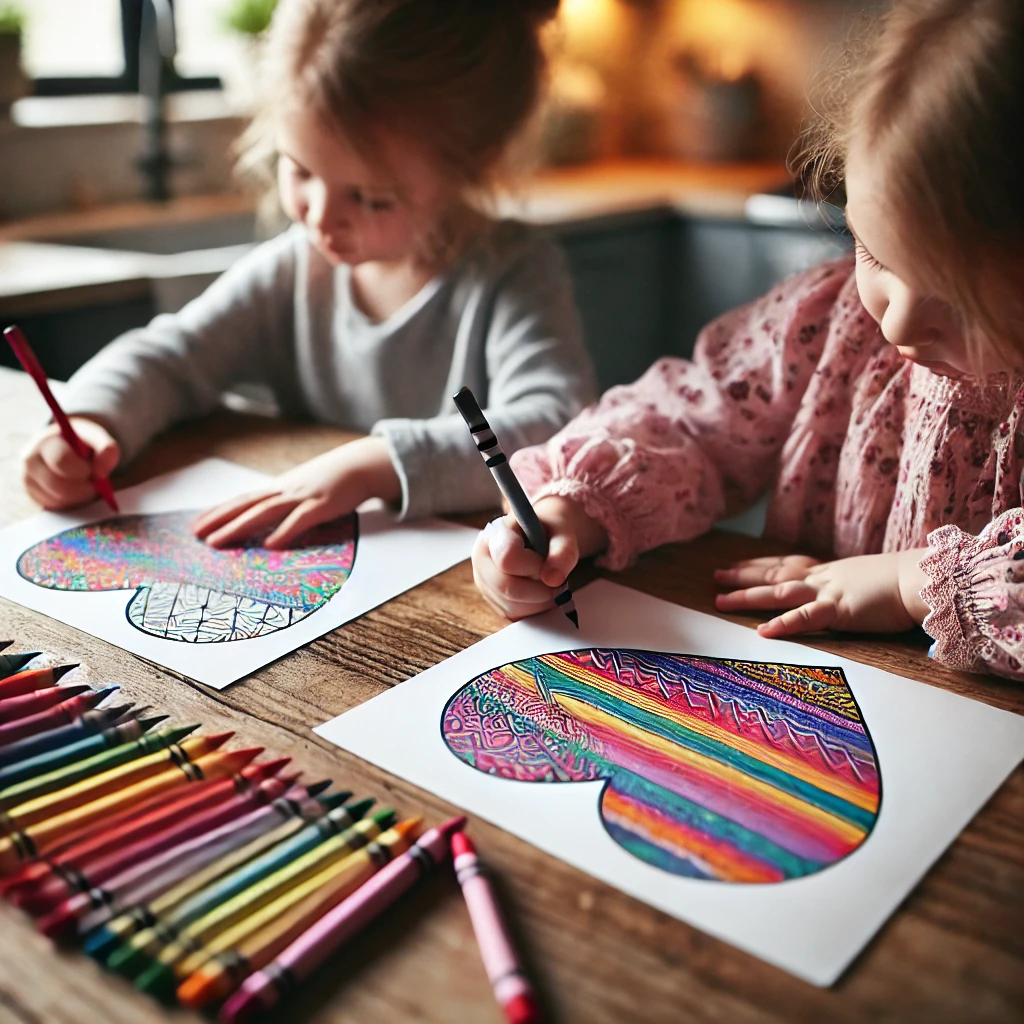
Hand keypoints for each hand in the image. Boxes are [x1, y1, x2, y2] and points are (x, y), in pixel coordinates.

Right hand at [22, 417, 120, 509]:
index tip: (92, 470)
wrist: (67, 448)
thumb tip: (101, 472)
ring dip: (77, 497)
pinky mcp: (31, 496)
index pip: (60, 460)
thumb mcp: (98, 438)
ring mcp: (27, 479)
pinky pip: (53, 508)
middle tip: (93, 483)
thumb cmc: (83, 444)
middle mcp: (30, 460)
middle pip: (56, 484)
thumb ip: (107, 449)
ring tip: (83, 484)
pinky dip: (69, 504)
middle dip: (82, 488)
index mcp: (46, 441)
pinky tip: (74, 492)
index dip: (82, 470)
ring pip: (56, 499)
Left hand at [193, 437, 400, 548]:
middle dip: (220, 520)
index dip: (219, 511)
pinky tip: (269, 545)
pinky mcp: (322, 505)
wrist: (362, 464)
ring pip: (264, 512)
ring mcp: (302, 497)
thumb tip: (268, 519)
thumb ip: (288, 501)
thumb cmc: (335, 478)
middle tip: (196, 536)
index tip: (197, 524)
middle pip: (247, 505)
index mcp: (281, 488)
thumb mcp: (305, 487)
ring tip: (218, 542)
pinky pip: (299, 520)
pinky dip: (283, 532)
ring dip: (239, 527)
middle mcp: (286, 490)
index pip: (243, 500)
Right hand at [472, 496, 606, 619]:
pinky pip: (514, 616)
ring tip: (550, 584)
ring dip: (540, 601)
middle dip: (538, 589)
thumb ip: (562, 551)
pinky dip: (535, 609)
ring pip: (511, 606)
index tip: (546, 561)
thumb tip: (553, 579)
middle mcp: (482, 560)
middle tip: (555, 580)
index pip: (507, 558)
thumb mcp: (562, 531)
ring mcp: (485, 584)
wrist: (542, 537)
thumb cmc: (549, 531)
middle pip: (505, 587)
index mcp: (495, 535)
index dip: (533, 565)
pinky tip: (542, 593)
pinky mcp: (494, 602)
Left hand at [713, 549, 930, 637]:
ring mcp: (829, 592)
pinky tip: (762, 631)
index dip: (762, 563)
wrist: (926, 578)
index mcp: (833, 571)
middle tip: (716, 576)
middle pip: (775, 573)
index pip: (790, 564)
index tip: (740, 563)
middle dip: (744, 575)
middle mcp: (824, 578)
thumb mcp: (874, 580)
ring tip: (720, 601)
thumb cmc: (908, 580)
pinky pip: (806, 618)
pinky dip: (783, 624)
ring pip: (779, 592)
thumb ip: (857, 586)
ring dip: (748, 596)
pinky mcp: (840, 610)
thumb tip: (854, 592)